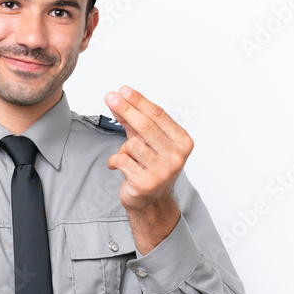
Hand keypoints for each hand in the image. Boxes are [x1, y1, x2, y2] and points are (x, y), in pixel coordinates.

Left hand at [104, 86, 193, 251]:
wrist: (151, 202)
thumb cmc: (150, 167)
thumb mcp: (147, 141)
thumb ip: (134, 121)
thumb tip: (119, 99)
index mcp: (183, 142)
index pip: (159, 115)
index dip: (138, 101)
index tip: (123, 90)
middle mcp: (176, 157)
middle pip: (146, 126)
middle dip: (126, 109)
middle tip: (111, 97)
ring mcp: (163, 171)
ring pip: (132, 144)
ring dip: (123, 148)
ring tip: (128, 157)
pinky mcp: (145, 183)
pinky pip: (121, 160)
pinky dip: (114, 161)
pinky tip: (118, 166)